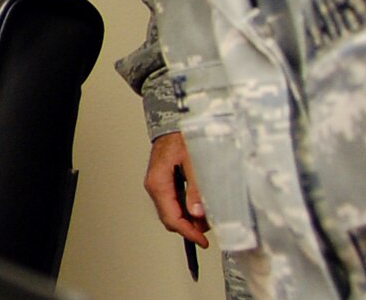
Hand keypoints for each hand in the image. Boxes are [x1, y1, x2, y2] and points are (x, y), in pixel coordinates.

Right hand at [144, 132, 209, 247]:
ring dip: (190, 219)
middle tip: (209, 229)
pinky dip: (187, 209)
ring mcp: (158, 186)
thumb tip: (197, 212)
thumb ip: (195, 188)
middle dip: (190, 227)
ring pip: (172, 212)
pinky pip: (174, 203)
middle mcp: (155, 187)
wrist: (173, 124)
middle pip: (170, 218)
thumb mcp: (193, 162)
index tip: (202, 240)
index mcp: (158, 183)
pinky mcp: (165, 184)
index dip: (188, 232)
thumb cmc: (180, 138)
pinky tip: (200, 206)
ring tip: (208, 216)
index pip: (171, 218)